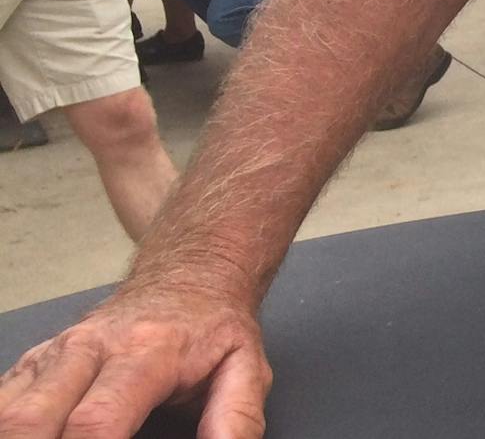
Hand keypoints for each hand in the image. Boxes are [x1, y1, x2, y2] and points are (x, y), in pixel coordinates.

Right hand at [0, 281, 271, 438]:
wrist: (188, 276)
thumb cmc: (214, 329)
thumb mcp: (246, 370)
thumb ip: (234, 420)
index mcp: (144, 353)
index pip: (97, 423)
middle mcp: (88, 350)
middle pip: (33, 422)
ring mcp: (53, 355)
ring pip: (7, 414)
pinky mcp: (32, 364)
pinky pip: (1, 405)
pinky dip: (8, 431)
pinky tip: (32, 438)